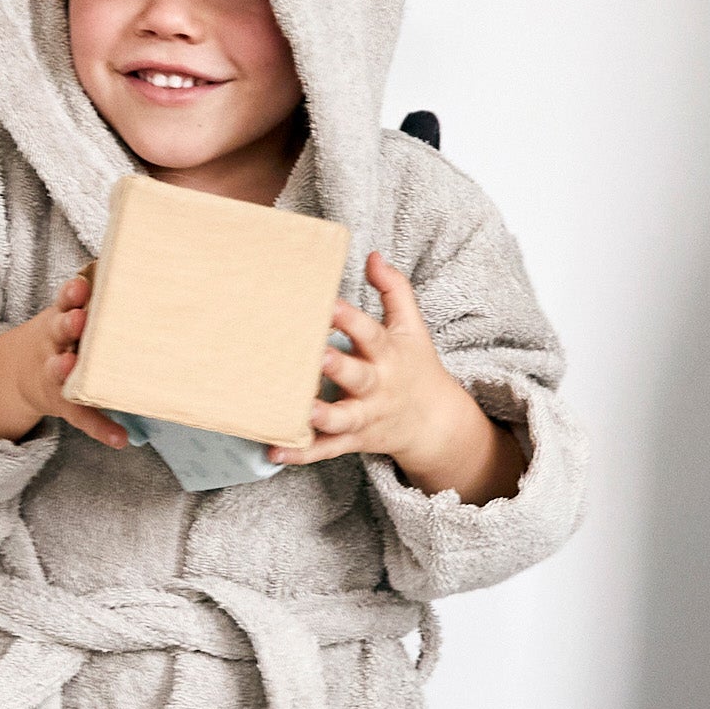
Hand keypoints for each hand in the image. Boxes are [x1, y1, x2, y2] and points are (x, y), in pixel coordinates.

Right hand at [0, 272, 129, 452]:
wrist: (23, 372)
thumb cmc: (67, 335)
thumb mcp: (71, 311)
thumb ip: (98, 294)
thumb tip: (146, 254)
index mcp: (62, 316)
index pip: (65, 300)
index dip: (71, 295)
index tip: (80, 288)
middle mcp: (55, 344)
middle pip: (58, 331)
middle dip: (67, 324)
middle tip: (78, 319)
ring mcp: (55, 374)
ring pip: (58, 371)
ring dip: (65, 370)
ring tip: (70, 369)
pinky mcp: (63, 403)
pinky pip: (82, 416)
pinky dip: (101, 427)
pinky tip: (120, 439)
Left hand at [269, 252, 523, 504]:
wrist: (434, 422)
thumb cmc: (414, 366)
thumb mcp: (412, 326)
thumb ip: (394, 289)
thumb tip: (372, 255)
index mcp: (388, 353)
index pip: (370, 333)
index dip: (350, 319)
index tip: (330, 304)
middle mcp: (377, 385)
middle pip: (358, 376)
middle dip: (338, 367)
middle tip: (316, 356)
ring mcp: (365, 416)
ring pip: (343, 418)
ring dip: (323, 416)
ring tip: (301, 411)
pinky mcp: (353, 440)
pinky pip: (326, 449)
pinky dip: (302, 452)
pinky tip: (275, 451)